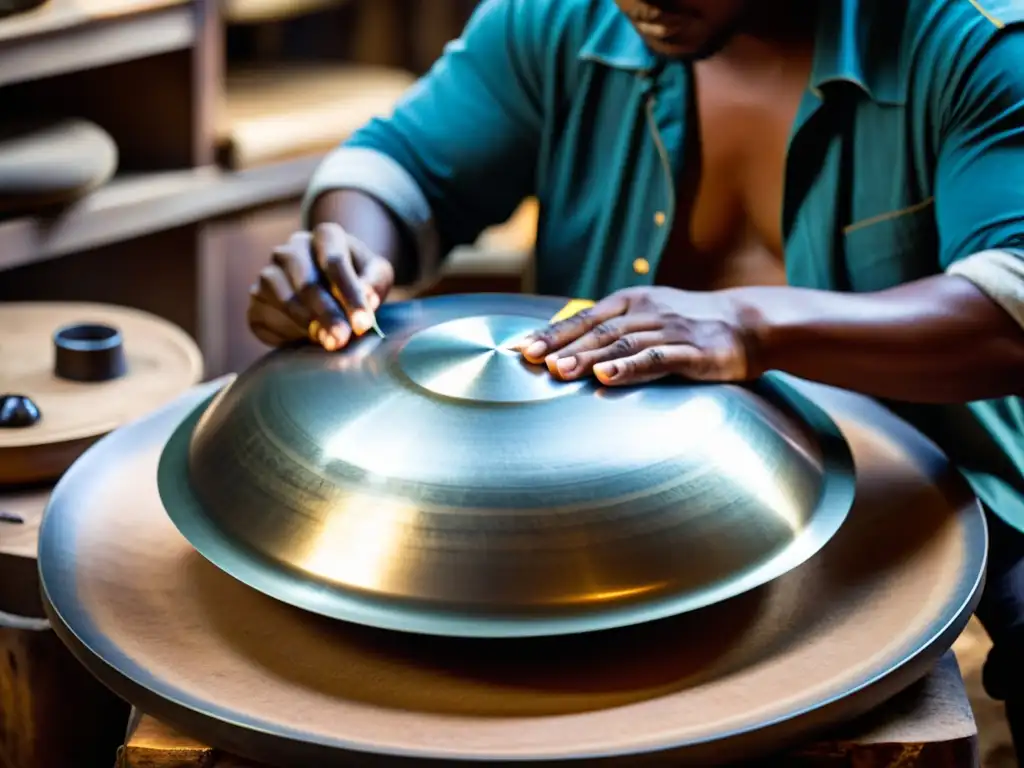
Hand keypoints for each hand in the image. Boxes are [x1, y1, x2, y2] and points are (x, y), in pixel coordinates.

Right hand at [246, 223, 394, 350]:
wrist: (330, 287)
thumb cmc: (359, 278)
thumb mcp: (377, 275)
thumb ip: (373, 283)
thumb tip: (366, 299)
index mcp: (325, 235)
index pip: (334, 262)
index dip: (349, 295)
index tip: (363, 324)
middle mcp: (291, 249)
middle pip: (306, 283)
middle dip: (326, 314)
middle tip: (342, 339)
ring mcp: (269, 272)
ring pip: (283, 300)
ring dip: (307, 325)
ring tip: (328, 343)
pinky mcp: (255, 299)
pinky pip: (264, 316)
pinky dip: (286, 332)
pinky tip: (306, 340)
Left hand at [519, 287, 757, 385]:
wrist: (749, 324)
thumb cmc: (689, 325)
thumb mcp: (648, 316)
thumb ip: (612, 328)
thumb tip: (565, 347)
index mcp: (632, 301)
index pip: (584, 317)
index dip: (553, 333)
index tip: (524, 349)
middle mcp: (647, 311)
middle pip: (597, 330)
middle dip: (562, 346)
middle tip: (533, 362)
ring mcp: (669, 329)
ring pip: (621, 343)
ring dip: (588, 357)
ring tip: (560, 371)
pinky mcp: (693, 351)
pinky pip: (657, 358)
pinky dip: (629, 367)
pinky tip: (608, 376)